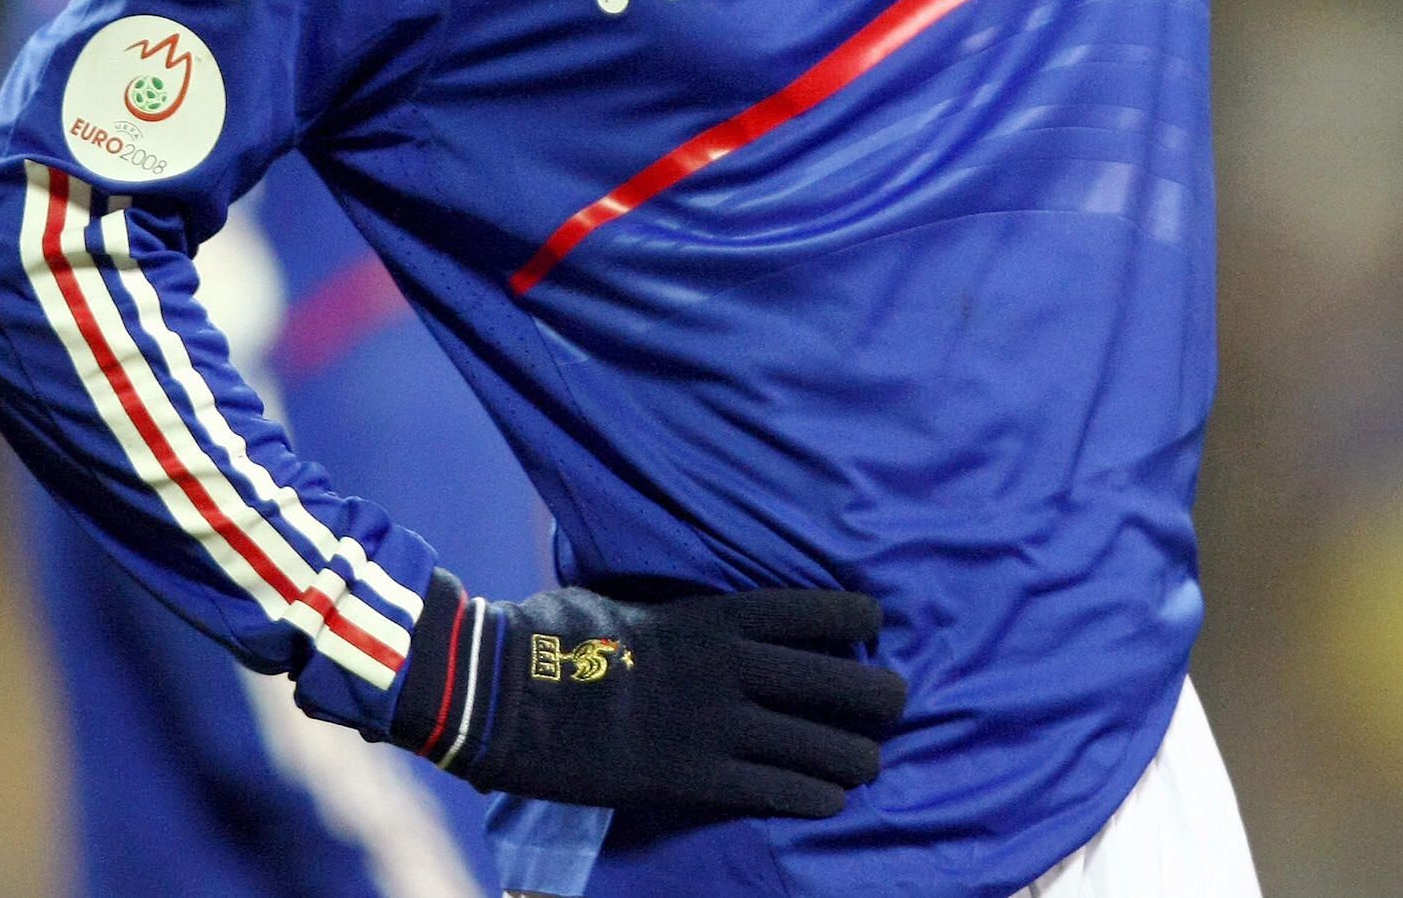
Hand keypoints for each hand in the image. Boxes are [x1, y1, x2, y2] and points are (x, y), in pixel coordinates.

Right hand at [389, 571, 908, 817]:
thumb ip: (671, 609)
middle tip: (899, 704)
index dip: (856, 620)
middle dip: (879, 695)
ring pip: (815, 743)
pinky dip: (813, 796)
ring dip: (855, 756)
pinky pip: (773, 789)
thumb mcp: (625, 600)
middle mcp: (729, 667)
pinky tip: (834, 801)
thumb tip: (673, 606)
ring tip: (872, 763)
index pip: (812, 612)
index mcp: (714, 616)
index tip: (878, 628)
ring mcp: (712, 725)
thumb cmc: (554, 636)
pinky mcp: (690, 778)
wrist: (503, 693)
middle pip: (834, 680)